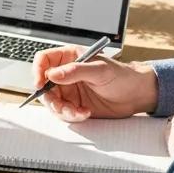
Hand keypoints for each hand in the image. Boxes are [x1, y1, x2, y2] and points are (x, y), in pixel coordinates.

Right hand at [33, 44, 158, 121]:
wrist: (135, 95)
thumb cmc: (121, 76)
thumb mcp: (99, 70)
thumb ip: (75, 71)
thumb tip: (52, 74)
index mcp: (69, 57)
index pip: (44, 59)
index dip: (37, 70)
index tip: (39, 83)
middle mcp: (66, 73)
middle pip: (44, 84)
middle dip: (50, 97)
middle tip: (62, 105)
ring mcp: (69, 90)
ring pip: (52, 101)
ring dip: (62, 109)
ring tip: (78, 111)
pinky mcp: (74, 104)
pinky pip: (64, 112)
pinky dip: (72, 115)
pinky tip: (85, 113)